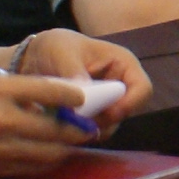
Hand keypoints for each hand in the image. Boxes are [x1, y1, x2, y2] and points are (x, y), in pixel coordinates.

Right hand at [0, 71, 95, 175]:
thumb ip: (11, 88)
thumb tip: (46, 95)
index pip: (49, 91)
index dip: (74, 96)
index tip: (83, 97)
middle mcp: (1, 120)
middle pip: (57, 129)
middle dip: (79, 128)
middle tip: (89, 125)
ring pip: (49, 153)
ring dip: (66, 148)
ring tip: (73, 142)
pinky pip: (31, 168)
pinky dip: (45, 161)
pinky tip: (49, 154)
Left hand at [12, 30, 151, 122]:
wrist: (35, 58)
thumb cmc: (55, 47)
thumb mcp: (61, 51)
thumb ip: (73, 70)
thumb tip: (84, 93)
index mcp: (123, 64)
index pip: (143, 89)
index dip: (130, 104)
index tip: (107, 113)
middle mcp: (120, 86)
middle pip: (126, 113)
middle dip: (103, 120)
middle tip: (78, 120)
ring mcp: (107, 103)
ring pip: (109, 126)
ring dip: (89, 128)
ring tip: (64, 119)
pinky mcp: (92, 116)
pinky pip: (93, 131)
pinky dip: (79, 132)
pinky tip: (61, 123)